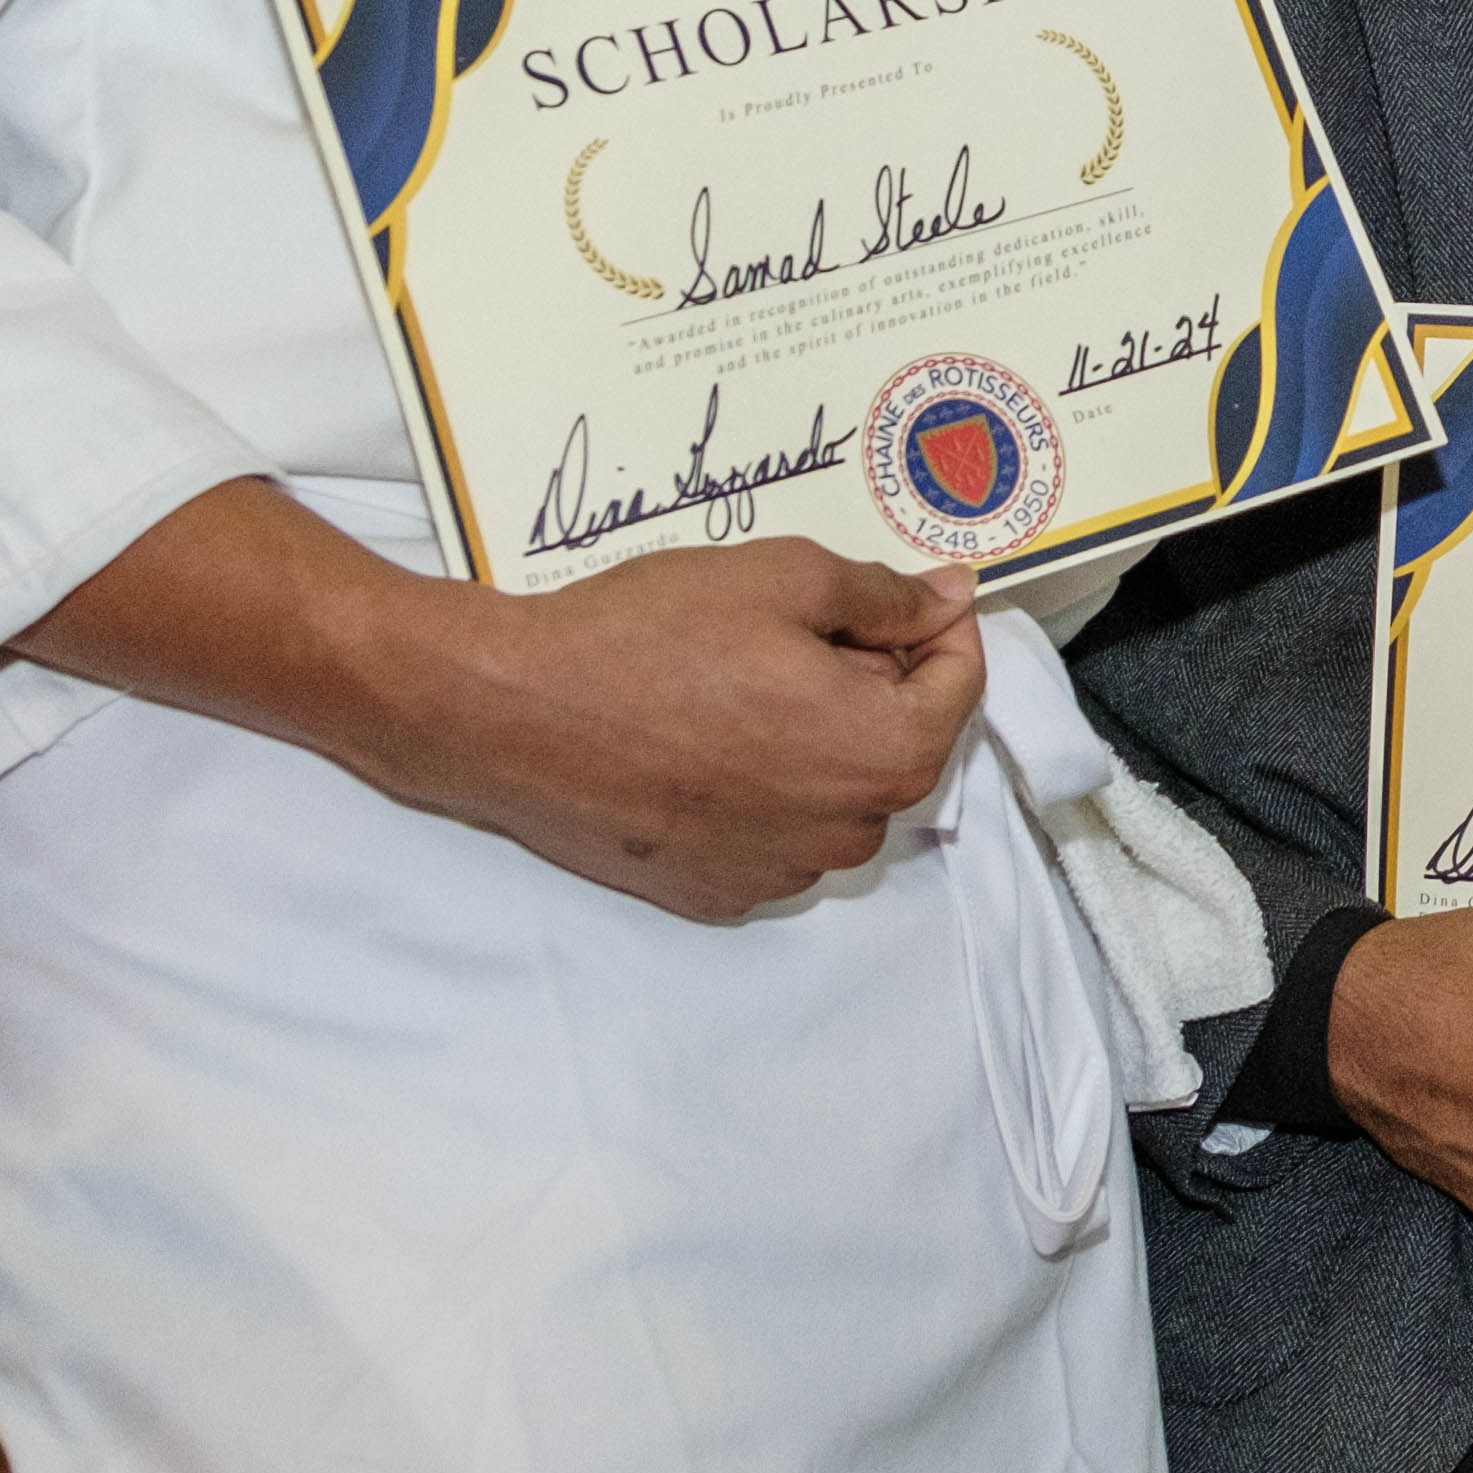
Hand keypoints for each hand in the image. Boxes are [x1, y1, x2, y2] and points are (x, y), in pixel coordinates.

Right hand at [377, 538, 990, 922]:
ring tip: (740, 683)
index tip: (907, 597)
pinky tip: (702, 739)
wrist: (511, 712)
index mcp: (883, 755)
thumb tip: (949, 601)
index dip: (940, 628)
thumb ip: (887, 598)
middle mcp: (844, 833)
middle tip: (801, 631)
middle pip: (898, 744)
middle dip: (872, 683)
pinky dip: (761, 788)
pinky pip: (773, 833)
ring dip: (817, 739)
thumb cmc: (647, 637)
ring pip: (835, 793)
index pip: (960, 686)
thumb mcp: (787, 579)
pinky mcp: (713, 892)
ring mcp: (776, 873)